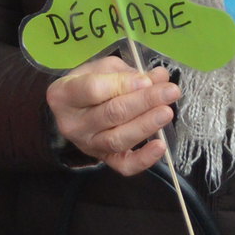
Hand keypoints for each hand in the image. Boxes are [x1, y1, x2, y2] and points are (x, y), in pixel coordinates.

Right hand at [46, 55, 179, 175]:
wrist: (71, 111)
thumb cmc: (87, 83)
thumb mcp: (101, 69)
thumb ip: (128, 72)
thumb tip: (158, 77)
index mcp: (64, 94)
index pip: (93, 90)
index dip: (123, 85)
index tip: (146, 79)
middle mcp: (73, 123)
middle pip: (111, 114)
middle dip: (144, 102)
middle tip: (170, 91)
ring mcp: (87, 145)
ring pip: (118, 139)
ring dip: (146, 125)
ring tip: (167, 112)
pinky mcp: (103, 159)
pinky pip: (123, 166)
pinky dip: (143, 159)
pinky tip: (161, 146)